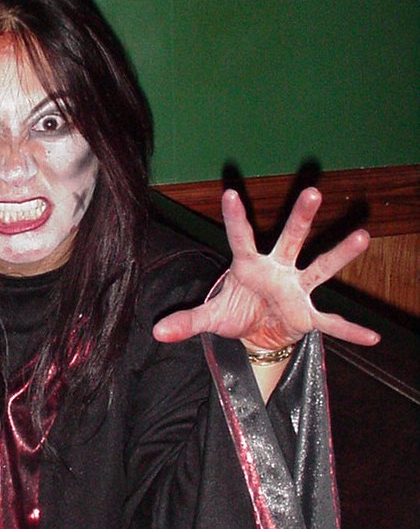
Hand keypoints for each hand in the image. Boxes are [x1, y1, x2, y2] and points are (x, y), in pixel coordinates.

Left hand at [153, 188, 379, 348]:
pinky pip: (331, 322)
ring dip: (339, 254)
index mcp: (248, 266)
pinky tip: (372, 337)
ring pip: (319, 267)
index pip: (240, 237)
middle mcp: (276, 270)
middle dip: (300, 217)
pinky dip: (349, 330)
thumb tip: (156, 332)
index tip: (229, 192)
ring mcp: (296, 289)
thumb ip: (186, 321)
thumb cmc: (236, 313)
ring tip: (362, 237)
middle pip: (290, 239)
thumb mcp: (210, 317)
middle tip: (313, 191)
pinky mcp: (307, 314)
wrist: (257, 335)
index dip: (235, 217)